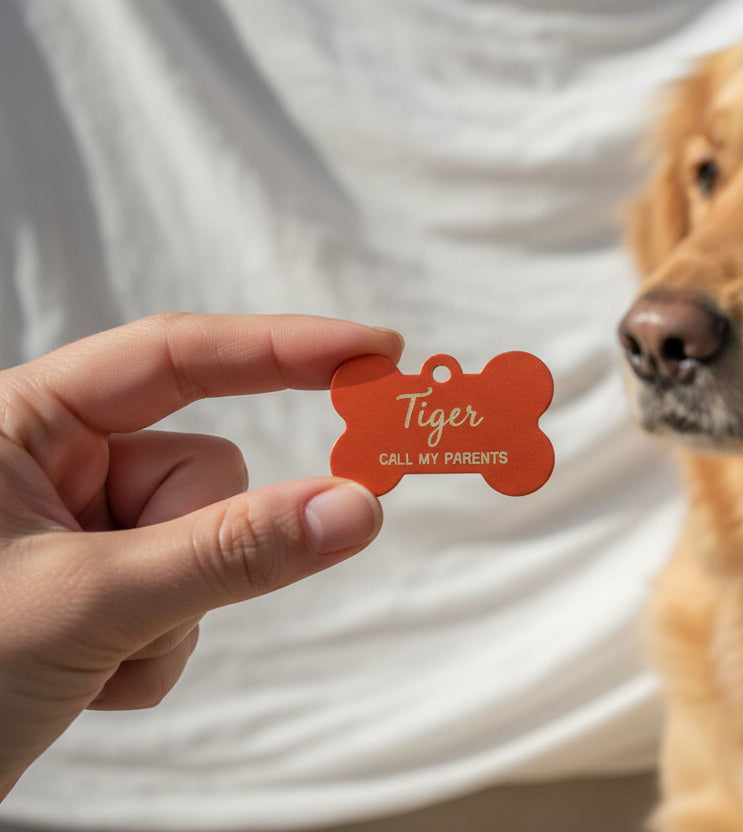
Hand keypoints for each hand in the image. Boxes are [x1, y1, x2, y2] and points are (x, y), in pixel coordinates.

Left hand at [0, 313, 403, 798]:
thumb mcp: (88, 602)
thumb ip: (230, 552)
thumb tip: (358, 507)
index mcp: (23, 423)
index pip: (176, 357)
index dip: (284, 347)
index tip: (376, 353)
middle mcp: (55, 464)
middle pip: (205, 472)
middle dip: (192, 550)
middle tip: (128, 612)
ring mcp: (79, 529)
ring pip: (208, 543)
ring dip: (170, 617)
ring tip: (89, 660)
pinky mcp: (98, 588)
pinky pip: (189, 597)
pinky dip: (156, 649)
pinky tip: (87, 681)